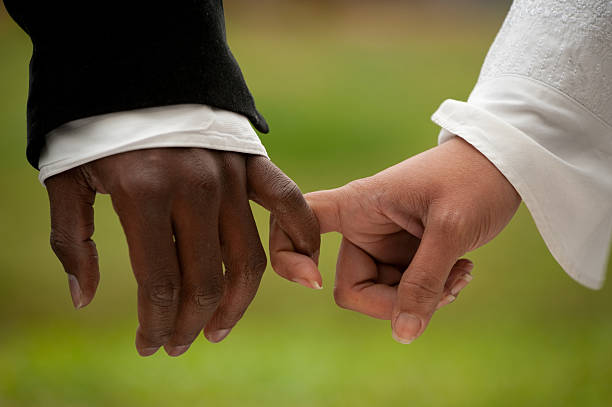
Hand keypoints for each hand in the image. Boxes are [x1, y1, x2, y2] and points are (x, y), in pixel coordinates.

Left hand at [45, 148, 318, 355]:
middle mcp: (195, 188)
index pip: (159, 285)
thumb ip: (72, 242)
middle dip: (189, 324)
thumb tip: (84, 301)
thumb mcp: (66, 180)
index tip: (148, 345)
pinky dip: (300, 237)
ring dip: (235, 304)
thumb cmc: (96, 130)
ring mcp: (230, 175)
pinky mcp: (252, 161)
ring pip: (247, 259)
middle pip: (205, 281)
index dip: (154, 326)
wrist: (135, 68)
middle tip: (177, 343)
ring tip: (218, 328)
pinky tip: (304, 273)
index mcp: (144, 194)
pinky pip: (288, 203)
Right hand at [270, 137, 520, 343]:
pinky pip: (406, 291)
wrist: (504, 165)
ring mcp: (385, 245)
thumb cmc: (474, 179)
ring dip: (422, 298)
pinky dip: (432, 292)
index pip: (296, 219)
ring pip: (383, 296)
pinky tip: (463, 271)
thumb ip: (424, 282)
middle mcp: (364, 227)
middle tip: (442, 289)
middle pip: (352, 286)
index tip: (314, 279)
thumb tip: (403, 335)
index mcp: (358, 205)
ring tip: (462, 273)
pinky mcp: (406, 256)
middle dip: (395, 301)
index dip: (289, 253)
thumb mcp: (451, 230)